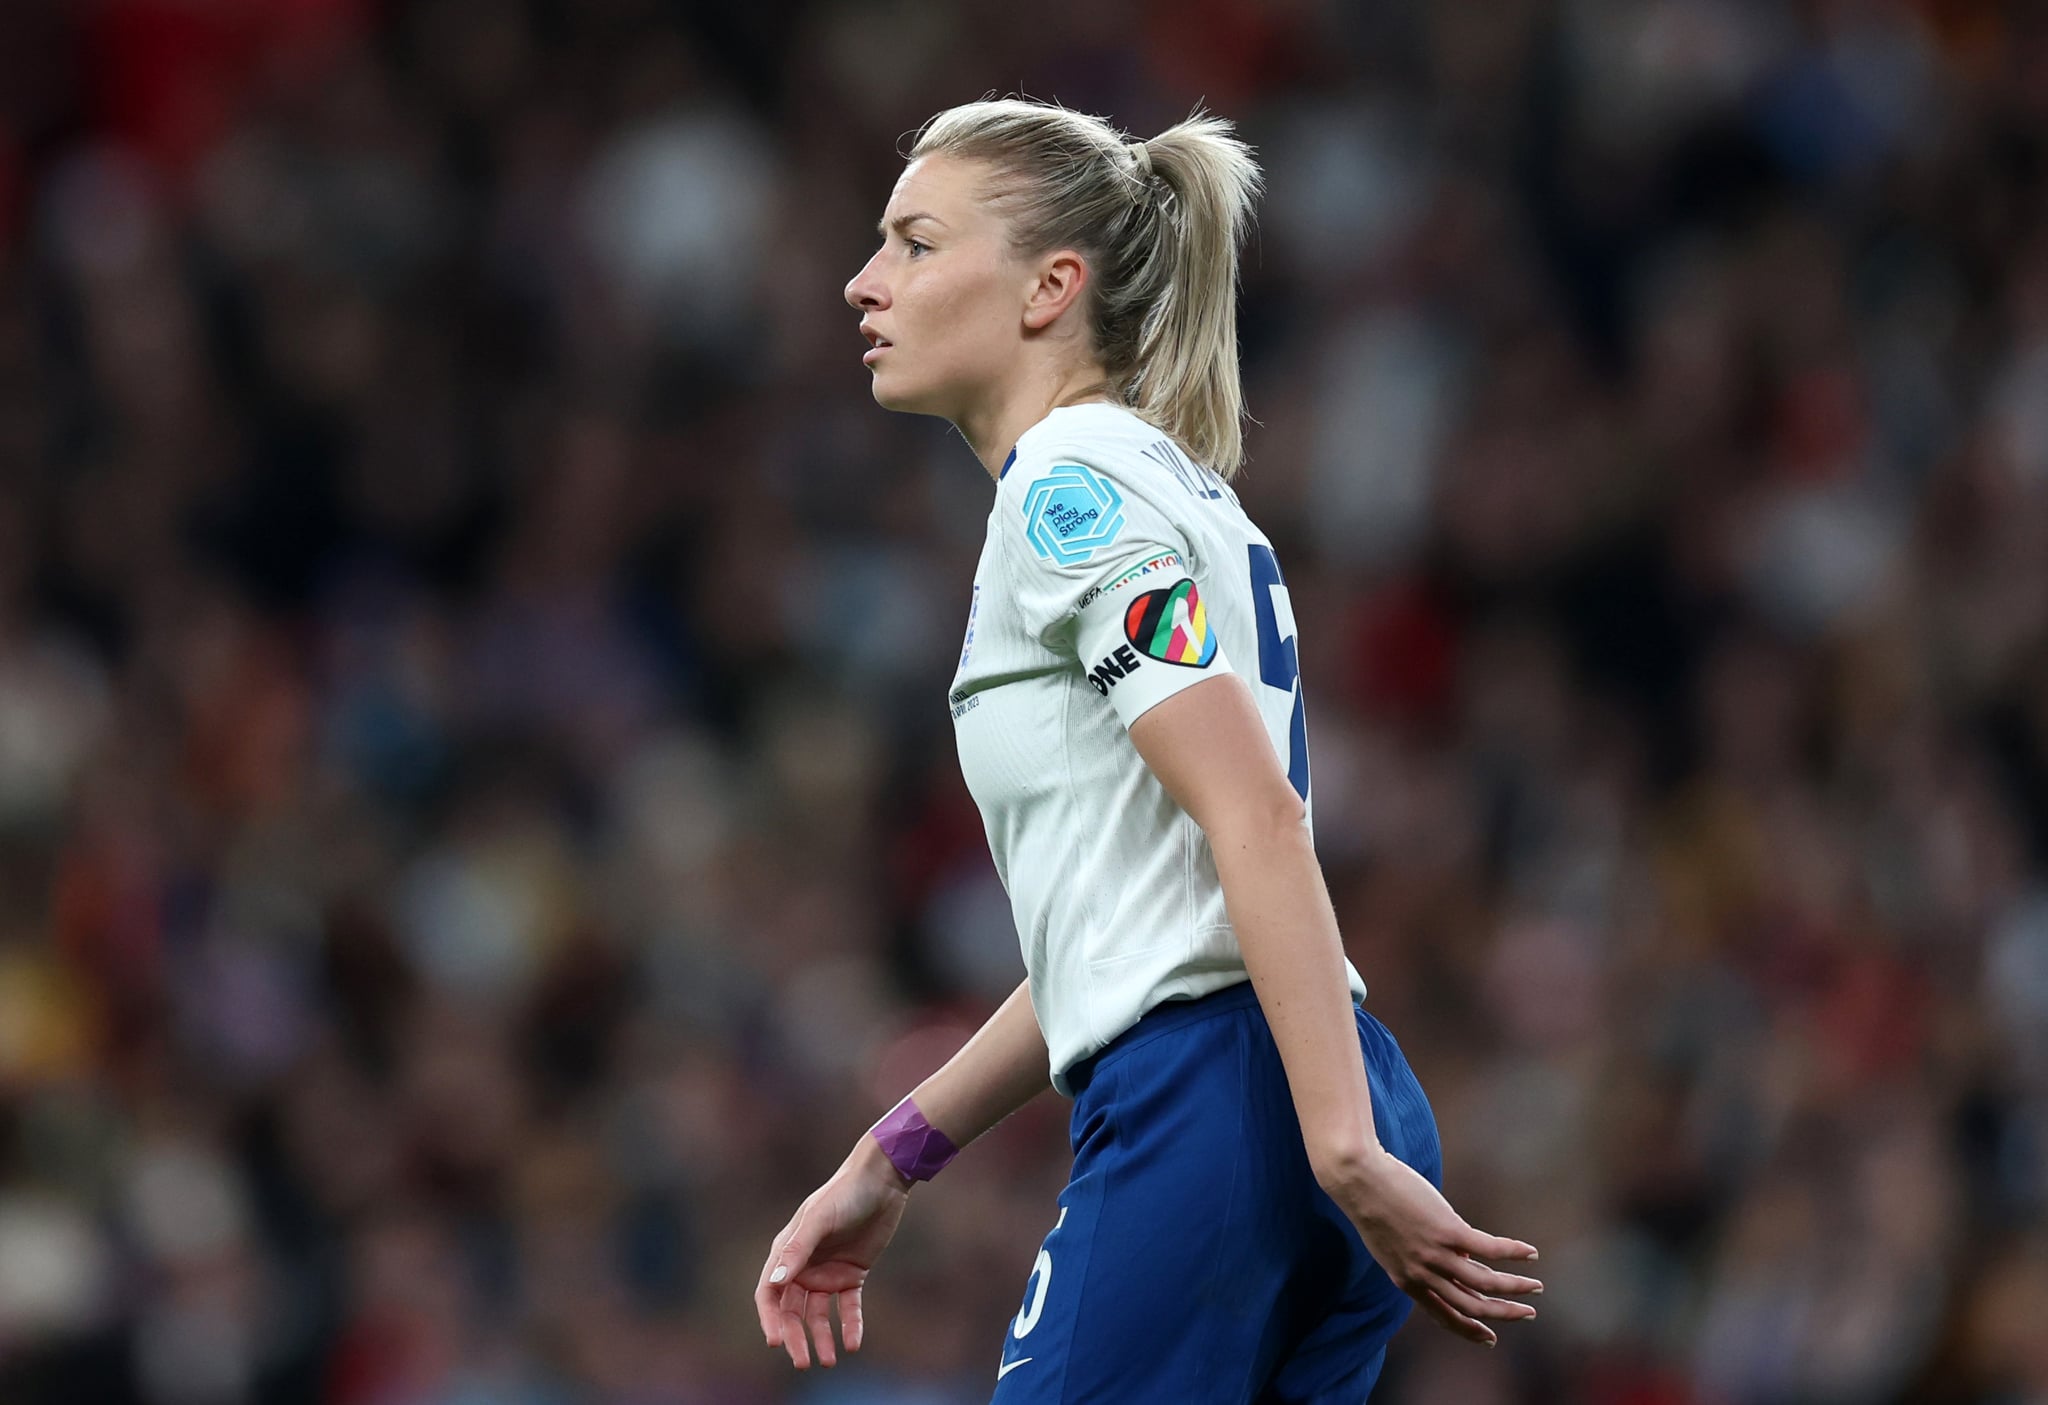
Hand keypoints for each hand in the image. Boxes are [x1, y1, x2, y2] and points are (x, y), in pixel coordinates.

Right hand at [754, 1138, 912, 1368]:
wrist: (881, 1180)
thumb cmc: (843, 1194)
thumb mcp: (819, 1220)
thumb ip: (797, 1250)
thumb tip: (774, 1284)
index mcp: (787, 1251)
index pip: (769, 1294)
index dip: (770, 1319)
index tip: (776, 1342)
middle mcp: (803, 1265)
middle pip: (792, 1311)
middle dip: (795, 1337)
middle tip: (803, 1362)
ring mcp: (827, 1271)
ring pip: (818, 1314)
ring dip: (821, 1337)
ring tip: (829, 1360)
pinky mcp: (853, 1274)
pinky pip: (848, 1307)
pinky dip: (849, 1325)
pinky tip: (853, 1344)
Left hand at [1322, 1148, 1541, 1346]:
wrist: (1357, 1178)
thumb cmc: (1372, 1203)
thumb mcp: (1393, 1242)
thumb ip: (1422, 1257)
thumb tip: (1462, 1257)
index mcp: (1406, 1281)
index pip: (1443, 1316)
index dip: (1469, 1330)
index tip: (1490, 1338)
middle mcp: (1422, 1275)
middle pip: (1471, 1306)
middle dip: (1502, 1314)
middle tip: (1527, 1314)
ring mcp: (1436, 1255)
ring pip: (1485, 1283)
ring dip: (1515, 1288)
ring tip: (1535, 1287)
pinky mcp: (1448, 1231)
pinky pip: (1490, 1249)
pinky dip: (1514, 1253)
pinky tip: (1530, 1253)